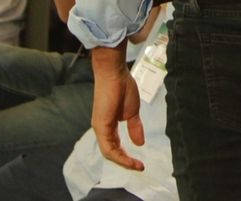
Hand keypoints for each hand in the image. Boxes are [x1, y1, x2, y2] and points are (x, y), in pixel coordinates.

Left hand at [91, 55, 145, 170]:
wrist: (114, 74)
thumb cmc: (123, 88)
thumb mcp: (133, 112)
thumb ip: (135, 128)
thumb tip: (140, 143)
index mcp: (108, 126)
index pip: (115, 147)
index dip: (126, 156)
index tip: (140, 162)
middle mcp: (102, 130)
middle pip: (111, 153)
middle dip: (126, 162)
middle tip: (139, 167)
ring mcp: (100, 128)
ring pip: (109, 152)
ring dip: (123, 161)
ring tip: (136, 165)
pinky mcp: (101, 126)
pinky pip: (108, 147)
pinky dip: (118, 155)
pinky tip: (128, 159)